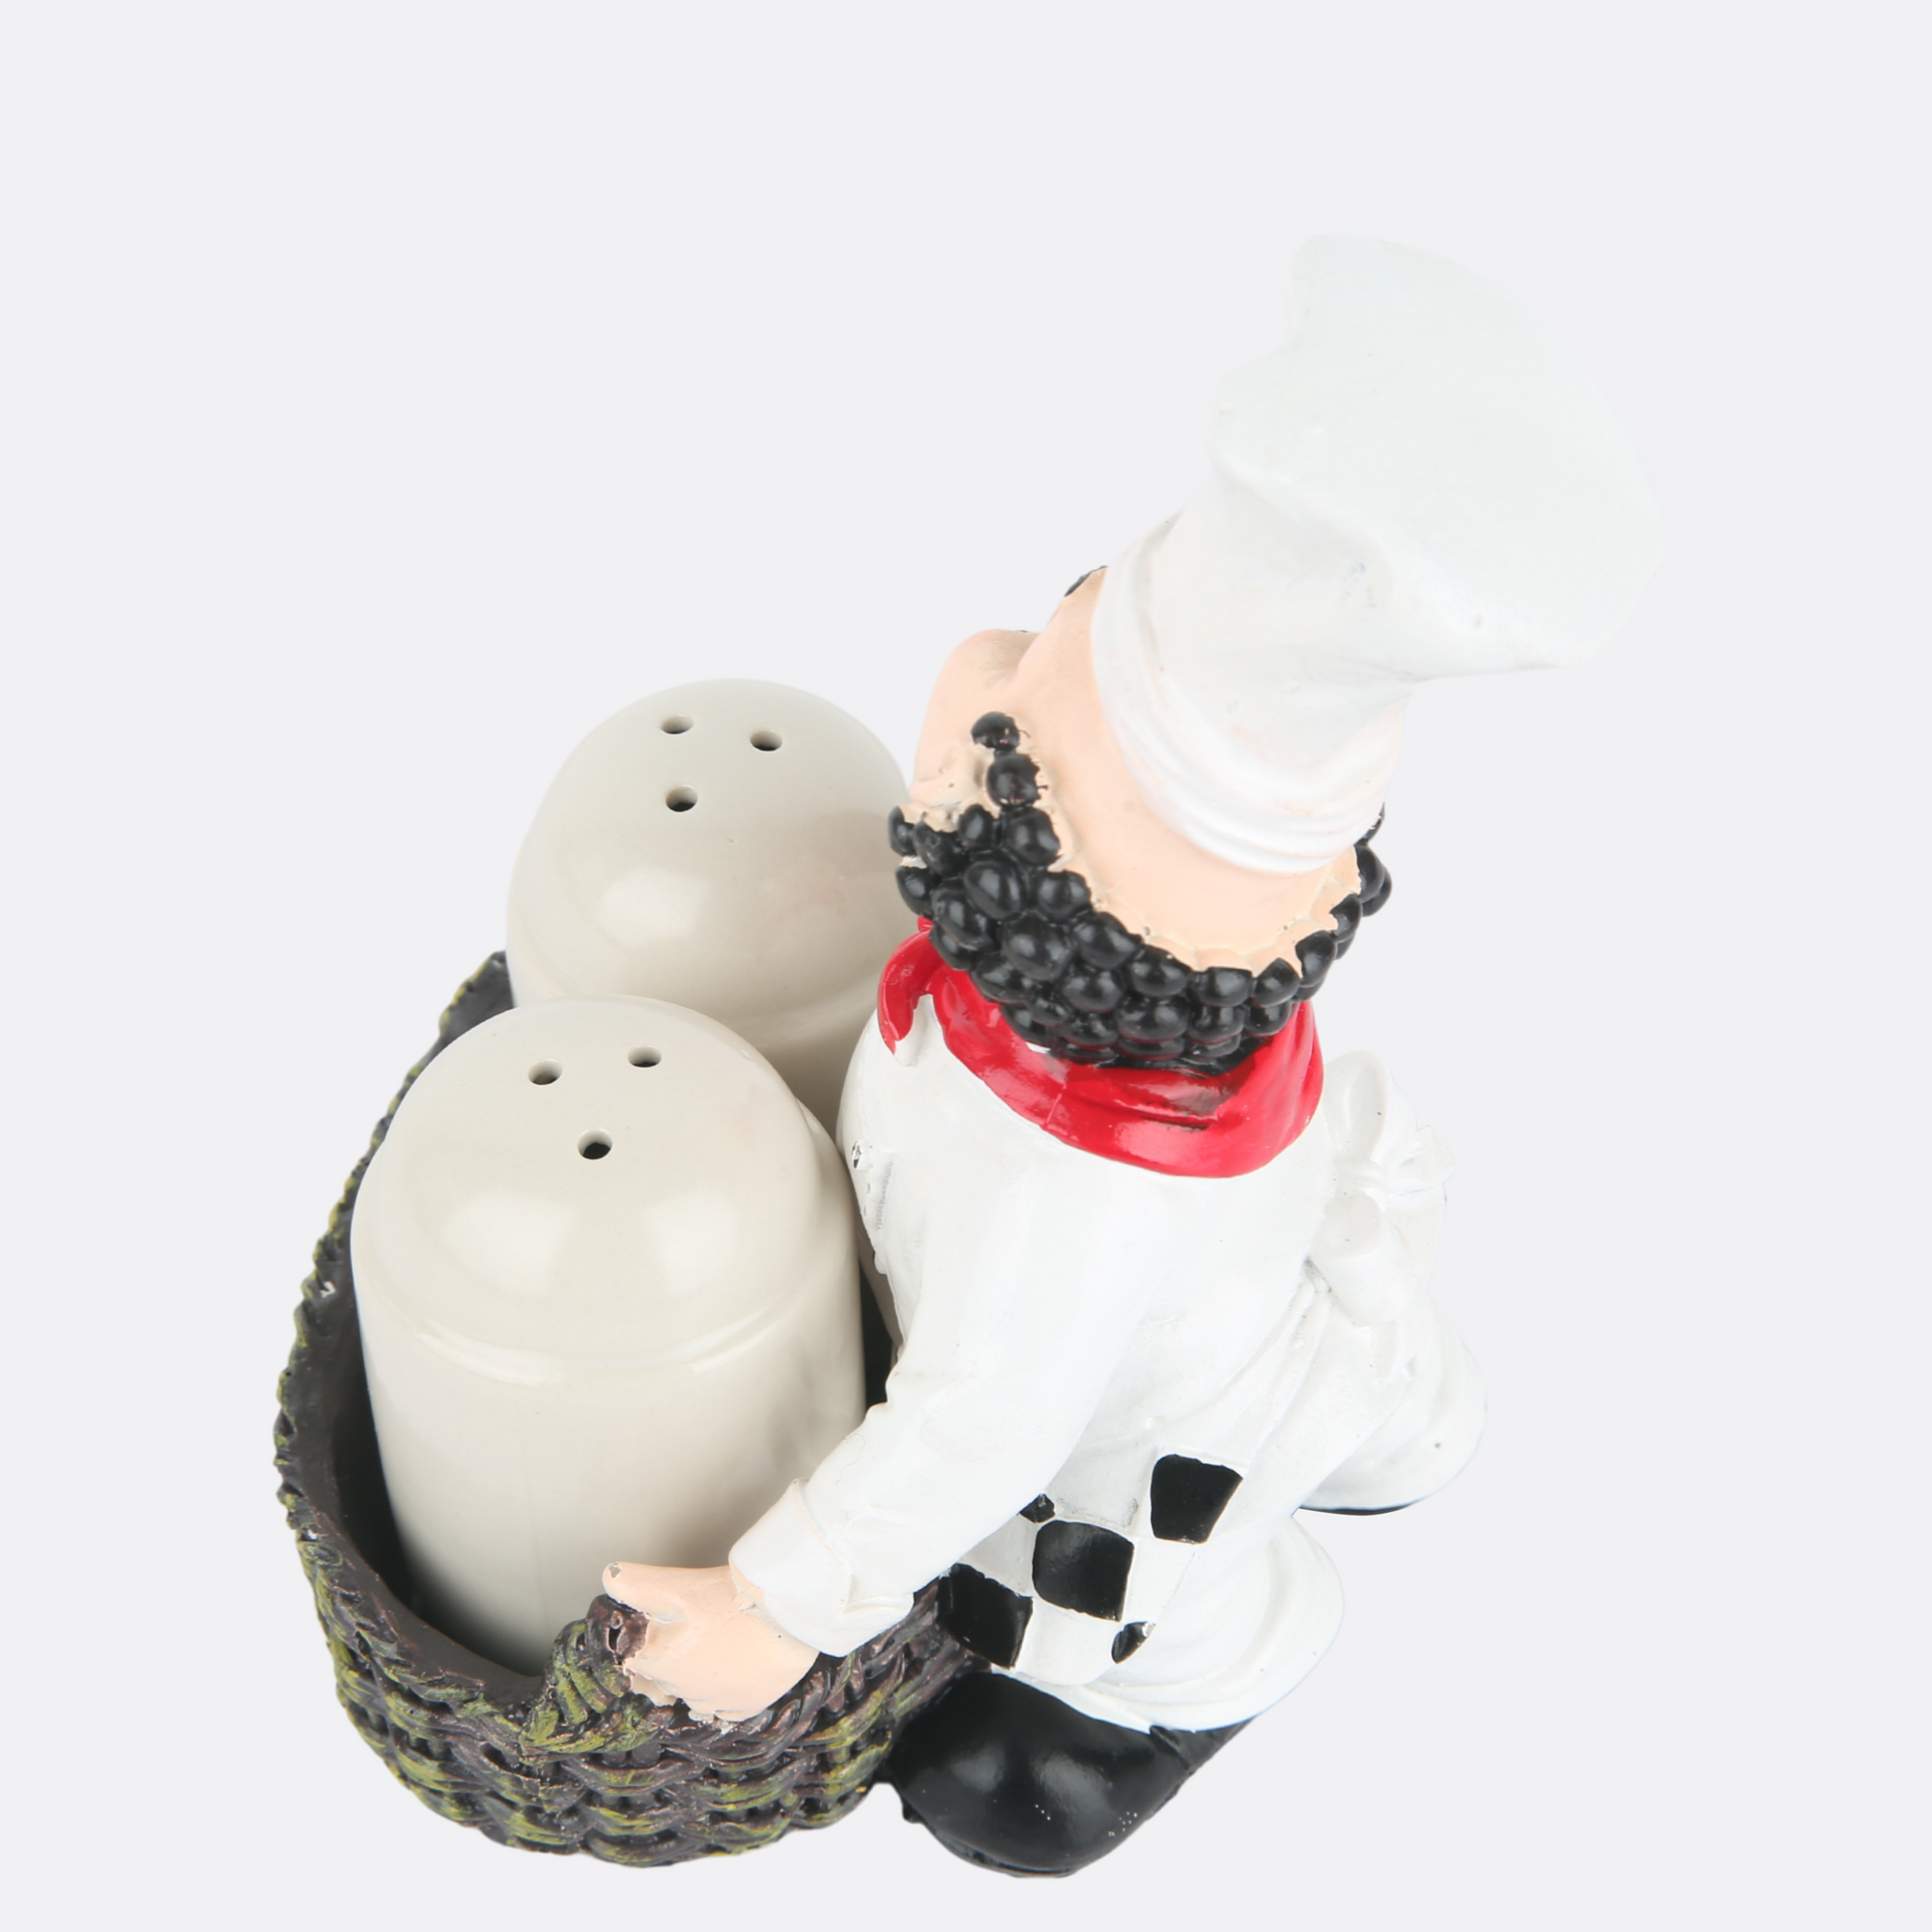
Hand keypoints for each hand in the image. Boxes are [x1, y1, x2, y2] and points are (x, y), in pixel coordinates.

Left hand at [602, 1562, 816, 1722]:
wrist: (785, 1613)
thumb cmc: (730, 1599)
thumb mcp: (678, 1585)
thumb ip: (639, 1584)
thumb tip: (610, 1577)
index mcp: (660, 1662)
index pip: (634, 1662)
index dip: (646, 1642)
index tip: (661, 1628)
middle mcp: (682, 1691)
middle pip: (665, 1677)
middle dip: (672, 1657)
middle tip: (694, 1629)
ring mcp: (715, 1703)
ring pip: (694, 1693)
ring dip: (698, 1676)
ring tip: (716, 1645)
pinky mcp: (745, 1708)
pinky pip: (725, 1707)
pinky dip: (726, 1692)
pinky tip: (734, 1668)